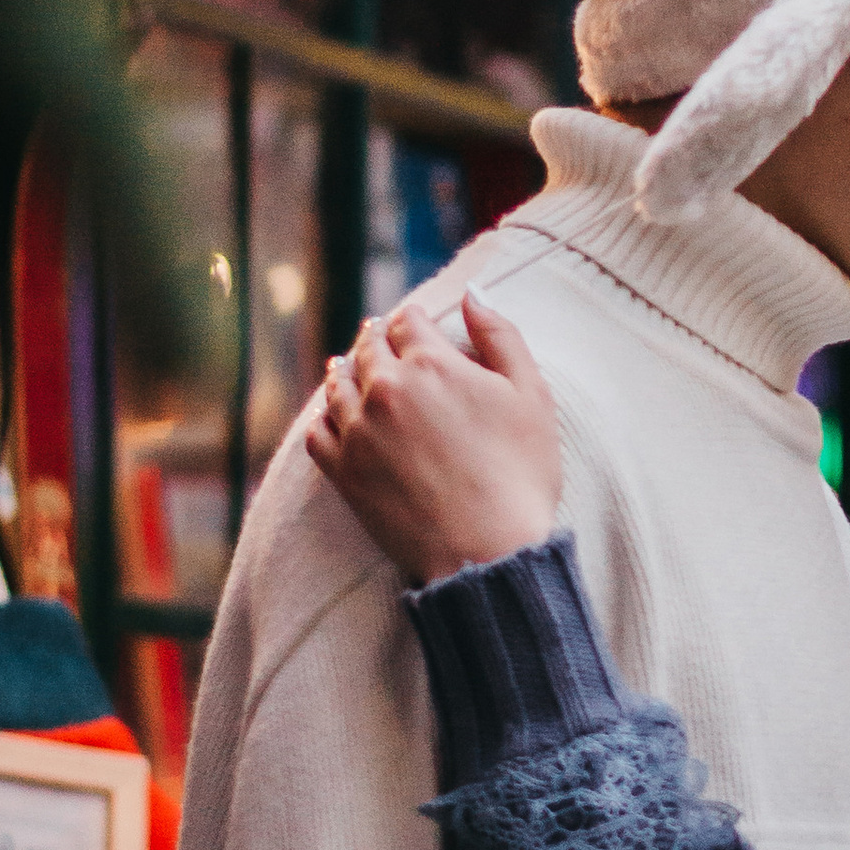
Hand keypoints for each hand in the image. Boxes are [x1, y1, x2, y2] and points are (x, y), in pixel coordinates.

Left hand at [306, 295, 562, 581]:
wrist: (488, 554)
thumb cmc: (520, 475)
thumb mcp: (531, 395)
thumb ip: (501, 336)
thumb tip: (473, 295)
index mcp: (431, 363)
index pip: (409, 320)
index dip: (414, 319)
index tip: (417, 324)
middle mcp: (385, 389)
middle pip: (368, 346)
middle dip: (376, 337)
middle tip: (379, 336)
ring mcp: (358, 431)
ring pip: (337, 384)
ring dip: (344, 370)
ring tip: (347, 367)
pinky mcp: (343, 473)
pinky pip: (318, 431)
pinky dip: (324, 417)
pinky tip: (333, 417)